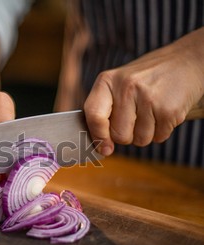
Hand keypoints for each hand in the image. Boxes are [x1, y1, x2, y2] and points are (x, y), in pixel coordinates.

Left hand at [84, 27, 203, 155]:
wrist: (186, 61)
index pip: (94, 115)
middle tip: (137, 118)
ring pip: (140, 140)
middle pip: (119, 135)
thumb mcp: (119, 84)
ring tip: (152, 112)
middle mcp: (126, 87)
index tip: (105, 149)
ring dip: (146, 133)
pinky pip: (159, 137)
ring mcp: (148, 97)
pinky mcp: (168, 109)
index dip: (98, 136)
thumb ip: (104, 110)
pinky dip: (162, 131)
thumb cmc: (146, 78)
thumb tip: (100, 147)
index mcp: (107, 81)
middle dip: (128, 135)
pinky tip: (164, 112)